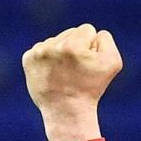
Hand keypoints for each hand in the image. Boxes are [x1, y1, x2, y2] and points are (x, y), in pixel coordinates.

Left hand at [22, 23, 122, 140]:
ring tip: (65, 73)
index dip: (91, 46)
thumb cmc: (92, 88)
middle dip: (76, 47)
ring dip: (62, 52)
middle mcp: (52, 46)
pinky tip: (53, 73)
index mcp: (73, 46)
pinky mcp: (28, 59)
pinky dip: (49, 59)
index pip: (87, 29)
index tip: (88, 64)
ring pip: (56, 40)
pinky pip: (42, 48)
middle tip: (77, 70)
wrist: (67, 111)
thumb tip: (92, 34)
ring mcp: (37, 53)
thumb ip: (106, 39)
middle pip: (71, 32)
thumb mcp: (113, 62)